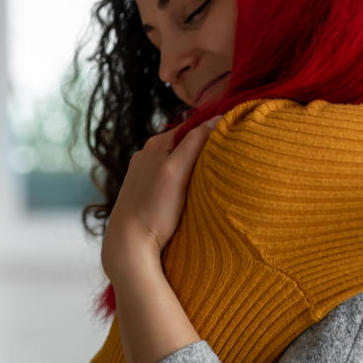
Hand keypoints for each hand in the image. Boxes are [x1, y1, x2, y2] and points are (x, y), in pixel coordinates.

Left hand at [101, 123, 211, 282]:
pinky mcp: (144, 192)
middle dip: (204, 150)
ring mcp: (144, 173)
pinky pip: (169, 178)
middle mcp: (147, 155)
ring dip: (194, 166)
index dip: (213, 133)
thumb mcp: (177, 170)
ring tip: (211, 178)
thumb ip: (195, 142)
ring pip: (177, 162)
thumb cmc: (154, 208)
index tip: (233, 142)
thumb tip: (217, 118)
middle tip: (226, 162)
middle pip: (184, 144)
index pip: (192, 127)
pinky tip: (190, 193)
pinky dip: (183, 180)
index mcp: (155, 144)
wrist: (128, 244)